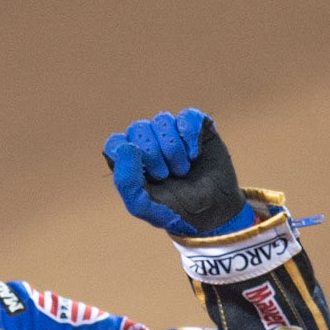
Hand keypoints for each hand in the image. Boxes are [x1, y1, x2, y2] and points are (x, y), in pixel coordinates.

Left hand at [103, 108, 254, 235]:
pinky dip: (190, 136)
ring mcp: (172, 132)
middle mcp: (149, 142)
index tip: (146, 176)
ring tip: (182, 170)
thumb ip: (126, 181)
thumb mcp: (143, 206)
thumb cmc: (174, 210)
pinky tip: (195, 155)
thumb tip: (126, 146)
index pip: (115, 143)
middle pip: (138, 128)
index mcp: (131, 160)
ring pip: (162, 120)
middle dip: (153, 154)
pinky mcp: (196, 127)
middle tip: (166, 175)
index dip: (129, 157)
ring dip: (172, 148)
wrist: (213, 213)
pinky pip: (187, 116)